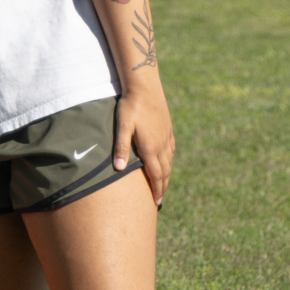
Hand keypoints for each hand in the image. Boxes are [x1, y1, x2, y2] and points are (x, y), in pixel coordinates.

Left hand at [115, 83, 173, 206]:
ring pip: (169, 161)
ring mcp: (166, 136)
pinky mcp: (168, 128)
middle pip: (165, 171)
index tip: (156, 202)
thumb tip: (118, 169)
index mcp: (150, 147)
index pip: (156, 175)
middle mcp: (161, 145)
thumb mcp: (123, 126)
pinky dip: (169, 160)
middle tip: (160, 200)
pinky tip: (167, 160)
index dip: (157, 190)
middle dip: (163, 186)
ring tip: (163, 184)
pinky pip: (171, 149)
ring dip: (167, 175)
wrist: (145, 86)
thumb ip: (121, 148)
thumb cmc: (131, 106)